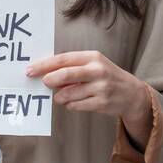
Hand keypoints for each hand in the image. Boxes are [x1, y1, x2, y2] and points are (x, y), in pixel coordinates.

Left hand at [26, 50, 152, 147]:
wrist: (132, 93)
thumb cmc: (106, 77)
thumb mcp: (93, 65)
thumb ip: (72, 67)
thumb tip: (45, 73)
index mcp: (92, 57)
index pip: (63, 59)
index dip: (44, 65)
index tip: (30, 70)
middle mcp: (98, 70)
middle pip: (66, 74)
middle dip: (50, 79)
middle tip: (43, 83)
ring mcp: (101, 87)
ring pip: (68, 93)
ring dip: (60, 96)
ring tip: (61, 96)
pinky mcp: (102, 103)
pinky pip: (76, 105)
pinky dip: (70, 104)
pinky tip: (72, 102)